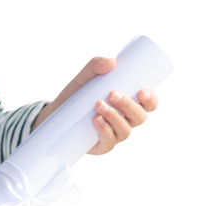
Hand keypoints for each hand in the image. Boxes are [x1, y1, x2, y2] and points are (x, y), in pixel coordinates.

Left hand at [31, 54, 154, 156]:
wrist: (54, 113)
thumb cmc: (76, 95)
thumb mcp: (84, 76)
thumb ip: (95, 65)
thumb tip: (111, 60)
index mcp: (128, 105)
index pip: (148, 105)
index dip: (150, 99)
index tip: (142, 90)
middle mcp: (125, 121)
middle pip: (140, 118)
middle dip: (129, 105)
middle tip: (113, 93)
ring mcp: (114, 134)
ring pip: (125, 130)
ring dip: (114, 117)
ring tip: (99, 104)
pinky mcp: (101, 145)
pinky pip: (109, 142)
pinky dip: (104, 131)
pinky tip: (97, 120)